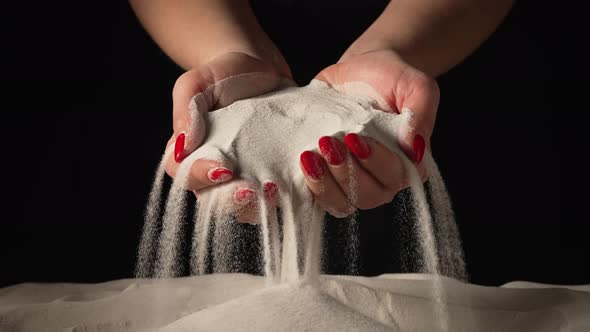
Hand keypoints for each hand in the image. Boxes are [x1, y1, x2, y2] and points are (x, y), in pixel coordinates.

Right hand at [165, 52, 289, 218]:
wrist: (261, 70)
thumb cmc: (222, 74)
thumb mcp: (197, 83)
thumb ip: (186, 109)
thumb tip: (183, 145)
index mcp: (190, 155)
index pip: (186, 175)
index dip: (201, 177)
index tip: (222, 168)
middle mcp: (215, 175)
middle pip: (217, 202)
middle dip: (234, 201)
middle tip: (253, 190)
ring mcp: (246, 179)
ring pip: (249, 207)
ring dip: (262, 204)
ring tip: (278, 189)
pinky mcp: (275, 177)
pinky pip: (280, 196)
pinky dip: (289, 195)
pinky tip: (300, 184)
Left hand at [300, 50, 439, 216]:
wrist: (359, 70)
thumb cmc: (392, 78)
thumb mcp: (415, 85)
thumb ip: (421, 113)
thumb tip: (415, 148)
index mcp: (409, 162)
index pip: (395, 176)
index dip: (375, 162)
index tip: (354, 137)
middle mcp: (383, 179)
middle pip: (367, 196)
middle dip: (346, 172)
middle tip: (327, 142)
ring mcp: (354, 181)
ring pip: (342, 202)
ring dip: (325, 182)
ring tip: (310, 155)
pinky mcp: (329, 178)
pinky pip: (320, 196)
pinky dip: (310, 184)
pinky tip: (303, 160)